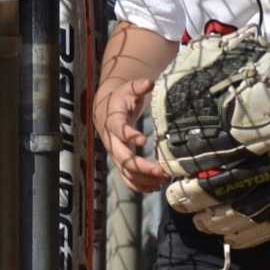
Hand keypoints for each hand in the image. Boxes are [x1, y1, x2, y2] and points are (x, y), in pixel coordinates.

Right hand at [96, 78, 167, 192]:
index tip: (144, 139)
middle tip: (160, 170)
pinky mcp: (121, 161)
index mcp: (114, 122)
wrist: (106, 110)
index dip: (129, 135)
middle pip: (123, 158)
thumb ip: (139, 86)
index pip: (119, 130)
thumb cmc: (121, 98)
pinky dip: (139, 185)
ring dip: (143, 179)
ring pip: (126, 171)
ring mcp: (116, 153)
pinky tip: (154, 188)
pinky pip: (127, 177)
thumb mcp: (129, 88)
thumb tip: (149, 82)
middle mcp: (113, 141)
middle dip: (141, 166)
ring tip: (163, 180)